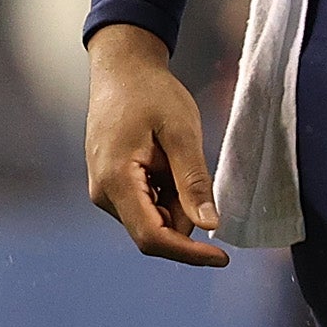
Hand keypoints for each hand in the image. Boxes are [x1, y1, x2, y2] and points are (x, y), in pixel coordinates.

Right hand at [85, 26, 227, 266]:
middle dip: (184, 213)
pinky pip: (145, 204)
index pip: (153, 237)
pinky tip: (166, 158)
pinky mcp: (110, 185)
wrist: (121, 68)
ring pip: (152, 218)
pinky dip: (165, 191)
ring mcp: (104, 191)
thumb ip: (193, 181)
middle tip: (195, 166)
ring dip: (175, 199)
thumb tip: (209, 226)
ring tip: (174, 153)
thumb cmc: (151, 93)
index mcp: (116, 182)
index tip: (223, 258)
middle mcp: (103, 194)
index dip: (189, 253)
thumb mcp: (181, 132)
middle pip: (154, 230)